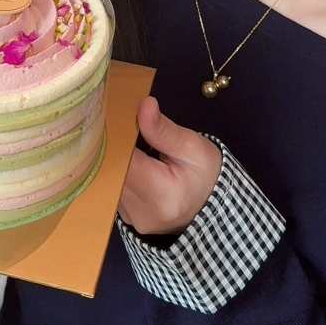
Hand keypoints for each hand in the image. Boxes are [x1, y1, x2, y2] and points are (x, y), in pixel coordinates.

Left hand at [118, 97, 221, 235]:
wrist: (215, 205)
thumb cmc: (207, 174)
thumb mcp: (192, 146)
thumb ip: (163, 129)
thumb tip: (144, 105)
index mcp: (160, 194)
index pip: (123, 160)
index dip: (117, 138)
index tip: (119, 119)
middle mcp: (141, 212)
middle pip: (113, 171)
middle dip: (117, 148)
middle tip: (126, 129)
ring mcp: (132, 218)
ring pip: (110, 180)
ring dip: (118, 161)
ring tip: (133, 147)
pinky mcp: (127, 218)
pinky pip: (114, 189)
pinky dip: (121, 174)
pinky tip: (133, 164)